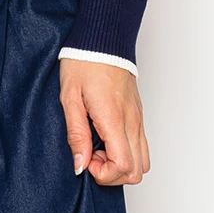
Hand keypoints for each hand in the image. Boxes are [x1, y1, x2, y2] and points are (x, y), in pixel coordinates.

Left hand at [58, 58, 149, 184]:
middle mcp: (132, 121)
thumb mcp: (70, 98)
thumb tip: (80, 165)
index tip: (86, 159)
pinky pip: (140, 145)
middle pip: (138, 171)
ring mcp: (138, 118)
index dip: (104, 174)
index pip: (124, 166)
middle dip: (113, 174)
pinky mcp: (138, 114)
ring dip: (121, 164)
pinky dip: (125, 151)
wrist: (102, 38)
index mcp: (114, 119)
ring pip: (143, 161)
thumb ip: (76, 134)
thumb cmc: (83, 63)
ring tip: (97, 146)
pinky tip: (104, 136)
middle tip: (91, 155)